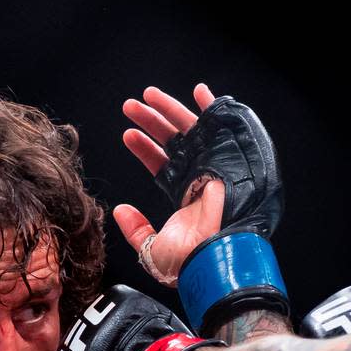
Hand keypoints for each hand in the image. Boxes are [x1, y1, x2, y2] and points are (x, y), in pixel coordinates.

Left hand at [114, 84, 225, 285]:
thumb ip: (136, 230)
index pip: (161, 164)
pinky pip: (224, 126)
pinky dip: (215, 106)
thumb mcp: (151, 249)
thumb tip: (120, 211)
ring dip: (170, 108)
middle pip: (173, 140)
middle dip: (151, 121)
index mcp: (184, 196)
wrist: (213, 256)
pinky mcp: (230, 156)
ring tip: (148, 95)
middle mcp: (200, 177)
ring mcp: (215, 165)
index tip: (127, 135)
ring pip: (191, 129)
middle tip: (130, 106)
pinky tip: (199, 91)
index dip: (144, 148)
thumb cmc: (186, 260)